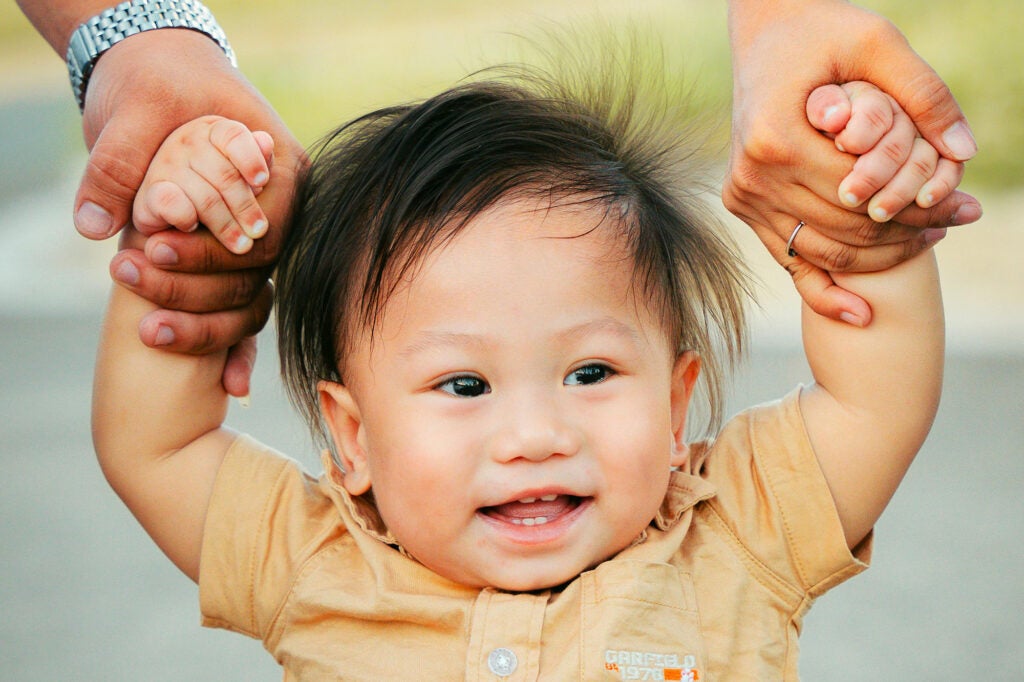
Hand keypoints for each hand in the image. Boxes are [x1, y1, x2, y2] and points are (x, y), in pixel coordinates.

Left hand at [77, 29, 304, 392]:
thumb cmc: (157, 87)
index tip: (155, 245)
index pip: (264, 226)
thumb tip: (100, 227)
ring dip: (205, 322)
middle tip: (133, 273)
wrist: (161, 76)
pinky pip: (247, 315)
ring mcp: (261, 243)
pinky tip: (232, 390)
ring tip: (148, 329)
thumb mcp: (137, 114)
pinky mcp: (237, 266)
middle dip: (196, 282)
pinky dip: (237, 351)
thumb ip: (119, 167)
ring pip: (249, 298)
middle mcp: (282, 212)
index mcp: (282, 169)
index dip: (213, 246)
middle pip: (255, 268)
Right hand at [724, 0, 981, 323]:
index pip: (864, 195)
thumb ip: (922, 93)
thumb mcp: (877, 43)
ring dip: (881, 256)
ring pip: (824, 250)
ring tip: (930, 237)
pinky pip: (788, 261)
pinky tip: (861, 314)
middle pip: (846, 227)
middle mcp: (753, 177)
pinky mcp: (743, 207)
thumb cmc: (821, 32)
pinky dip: (824, 292)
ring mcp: (744, 197)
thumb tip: (963, 151)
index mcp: (776, 141)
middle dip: (909, 231)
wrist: (765, 33)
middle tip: (958, 222)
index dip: (920, 206)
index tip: (966, 206)